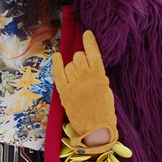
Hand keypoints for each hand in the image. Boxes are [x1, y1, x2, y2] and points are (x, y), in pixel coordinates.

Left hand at [52, 30, 117, 153]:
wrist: (96, 129)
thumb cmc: (103, 109)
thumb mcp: (105, 88)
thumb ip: (96, 74)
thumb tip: (89, 62)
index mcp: (99, 75)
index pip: (93, 52)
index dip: (89, 41)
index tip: (87, 33)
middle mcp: (86, 77)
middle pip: (79, 56)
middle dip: (80, 58)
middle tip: (82, 68)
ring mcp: (74, 83)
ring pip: (69, 64)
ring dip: (71, 66)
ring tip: (77, 78)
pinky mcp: (64, 91)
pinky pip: (58, 72)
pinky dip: (57, 62)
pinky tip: (56, 56)